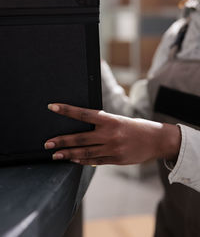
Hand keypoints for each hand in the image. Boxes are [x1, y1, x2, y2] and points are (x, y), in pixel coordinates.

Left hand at [45, 103, 180, 165]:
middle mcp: (110, 134)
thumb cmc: (136, 127)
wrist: (157, 140)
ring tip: (55, 155)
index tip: (52, 107)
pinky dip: (82, 161)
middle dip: (62, 141)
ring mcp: (113, 149)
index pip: (84, 114)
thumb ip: (103, 125)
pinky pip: (95, 161)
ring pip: (85, 152)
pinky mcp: (116, 160)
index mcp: (110, 120)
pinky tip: (73, 160)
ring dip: (68, 154)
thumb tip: (85, 129)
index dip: (67, 110)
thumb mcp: (119, 120)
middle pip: (80, 138)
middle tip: (47, 144)